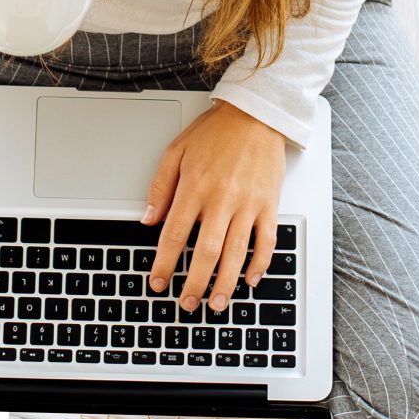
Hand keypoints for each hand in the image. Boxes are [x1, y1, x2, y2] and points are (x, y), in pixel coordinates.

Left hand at [141, 102, 286, 311]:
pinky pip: (266, 240)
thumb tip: (148, 219)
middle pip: (206, 252)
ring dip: (225, 283)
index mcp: (195, 187)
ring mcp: (248, 203)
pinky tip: (250, 280)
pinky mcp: (269, 204)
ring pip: (236, 252)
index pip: (175, 235)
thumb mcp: (175, 151)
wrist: (256, 114)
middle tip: (187, 303)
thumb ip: (160, 187)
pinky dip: (260, 263)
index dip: (164, 263)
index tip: (158, 282)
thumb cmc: (216, 131)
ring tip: (215, 304)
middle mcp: (221, 198)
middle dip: (194, 283)